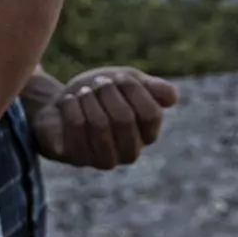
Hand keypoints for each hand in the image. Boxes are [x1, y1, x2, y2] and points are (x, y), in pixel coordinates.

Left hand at [22, 67, 178, 168]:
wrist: (65, 101)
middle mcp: (129, 153)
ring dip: (89, 99)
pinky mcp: (76, 158)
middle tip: (98, 83)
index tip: (119, 77)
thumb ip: (154, 88)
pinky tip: (69, 100)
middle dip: (108, 93)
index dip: (134, 90)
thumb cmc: (102, 93)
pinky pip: (76, 127)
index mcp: (148, 135)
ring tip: (82, 92)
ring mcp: (103, 159)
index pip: (150, 114)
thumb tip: (172, 98)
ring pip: (99, 124)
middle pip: (124, 119)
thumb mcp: (129, 82)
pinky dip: (72, 106)